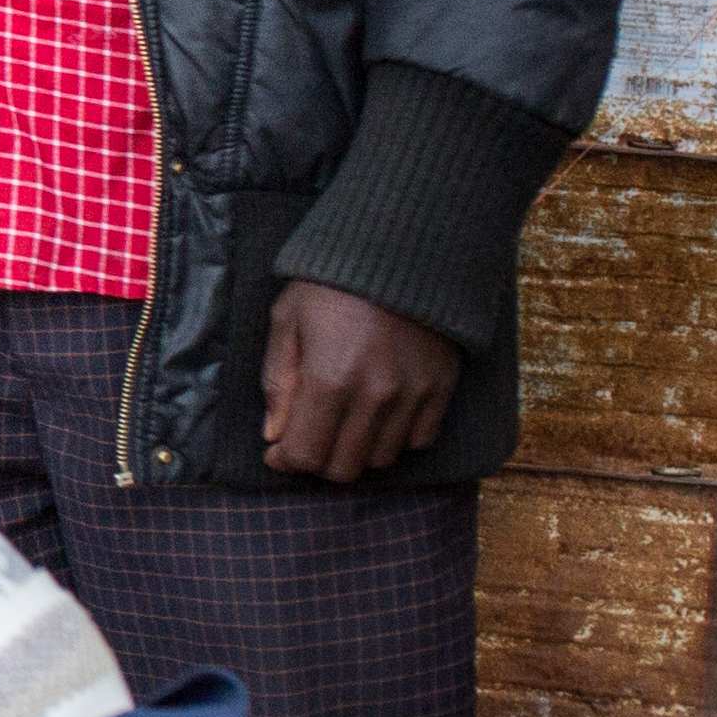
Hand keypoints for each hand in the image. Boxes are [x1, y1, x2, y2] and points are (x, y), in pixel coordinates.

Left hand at [260, 281, 458, 482]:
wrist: (400, 248)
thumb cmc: (332, 283)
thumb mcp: (287, 320)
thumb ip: (277, 382)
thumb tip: (274, 435)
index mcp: (330, 379)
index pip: (307, 455)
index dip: (286, 460)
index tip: (277, 450)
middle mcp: (375, 396)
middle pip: (344, 468)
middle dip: (318, 461)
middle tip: (309, 438)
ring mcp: (413, 394)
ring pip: (382, 460)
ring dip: (357, 451)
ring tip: (344, 422)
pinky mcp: (442, 387)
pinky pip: (419, 441)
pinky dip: (396, 439)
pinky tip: (380, 415)